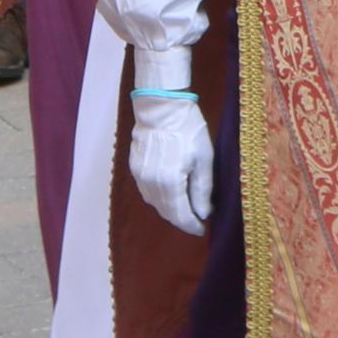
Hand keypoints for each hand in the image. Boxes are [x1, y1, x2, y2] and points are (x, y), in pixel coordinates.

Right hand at [127, 90, 213, 234]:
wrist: (161, 108)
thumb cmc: (188, 130)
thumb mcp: (204, 159)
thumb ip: (202, 189)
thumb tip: (203, 213)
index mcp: (170, 183)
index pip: (180, 216)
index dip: (192, 226)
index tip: (202, 229)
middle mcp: (151, 185)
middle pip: (166, 212)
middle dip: (182, 220)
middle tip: (196, 220)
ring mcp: (140, 177)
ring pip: (155, 204)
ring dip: (170, 210)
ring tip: (185, 208)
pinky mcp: (134, 169)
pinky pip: (147, 192)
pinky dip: (160, 198)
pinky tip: (170, 194)